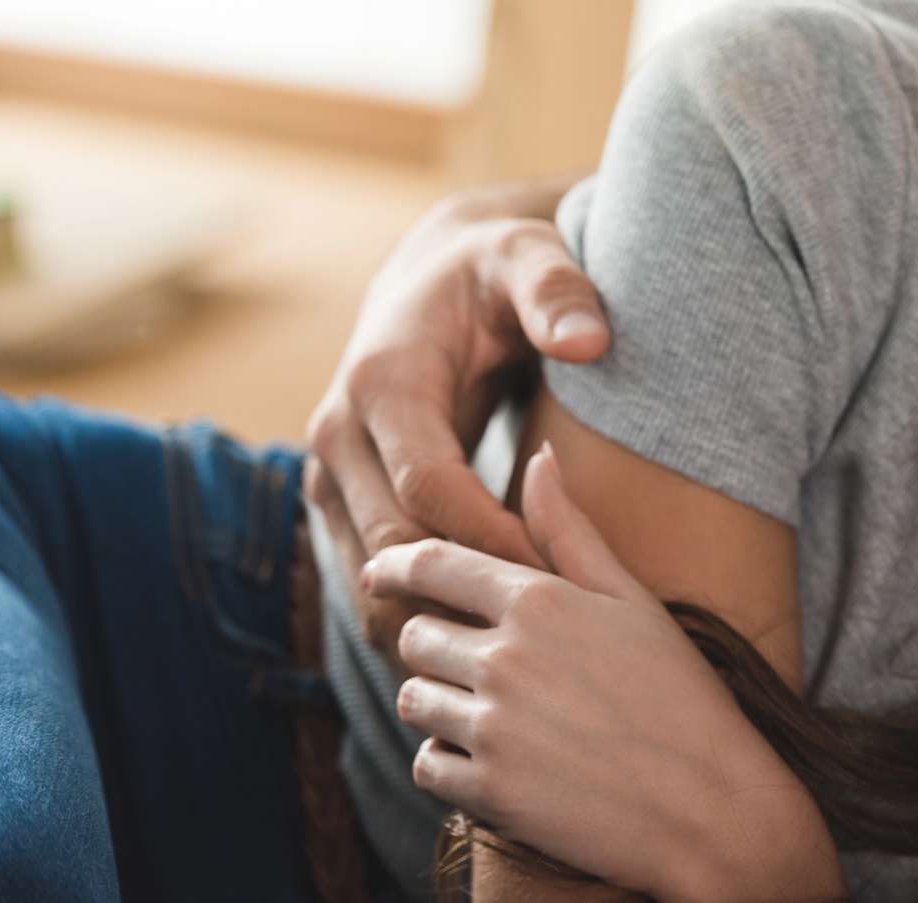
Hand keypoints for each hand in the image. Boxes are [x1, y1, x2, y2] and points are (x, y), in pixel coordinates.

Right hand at [308, 178, 607, 650]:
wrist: (436, 278)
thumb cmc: (495, 270)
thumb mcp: (530, 258)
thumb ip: (559, 292)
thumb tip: (587, 340)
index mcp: (381, 382)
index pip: (428, 487)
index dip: (492, 538)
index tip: (560, 571)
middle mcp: (337, 434)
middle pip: (391, 547)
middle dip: (466, 595)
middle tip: (548, 637)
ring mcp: (331, 476)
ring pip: (370, 580)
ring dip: (437, 622)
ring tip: (519, 660)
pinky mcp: (343, 504)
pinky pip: (372, 581)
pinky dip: (422, 616)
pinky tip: (486, 645)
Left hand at [365, 450, 844, 902]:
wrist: (712, 806)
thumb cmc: (681, 696)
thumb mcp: (633, 601)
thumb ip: (570, 531)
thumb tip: (539, 458)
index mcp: (541, 601)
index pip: (431, 564)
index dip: (396, 565)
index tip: (381, 573)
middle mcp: (506, 659)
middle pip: (414, 635)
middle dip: (437, 646)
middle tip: (483, 665)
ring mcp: (494, 728)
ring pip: (413, 700)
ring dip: (440, 705)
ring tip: (496, 715)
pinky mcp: (488, 792)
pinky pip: (426, 764)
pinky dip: (449, 763)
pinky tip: (497, 760)